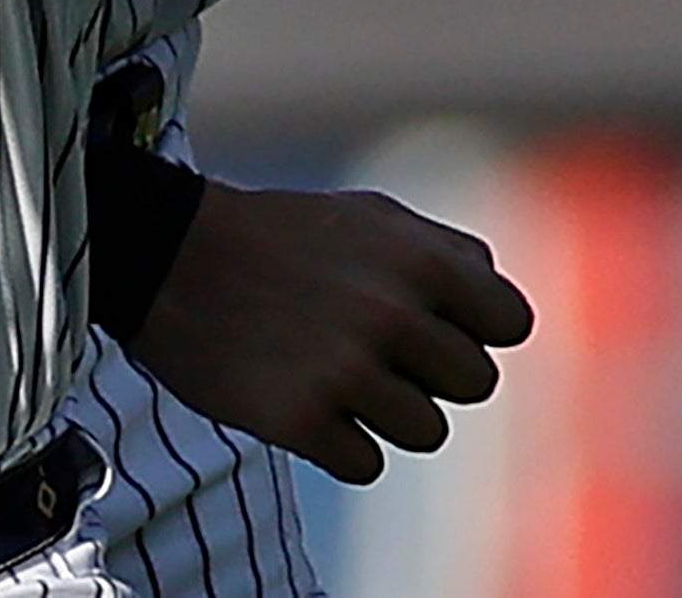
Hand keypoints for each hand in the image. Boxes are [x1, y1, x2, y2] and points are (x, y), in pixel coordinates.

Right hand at [126, 181, 534, 483]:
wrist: (170, 257)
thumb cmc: (282, 235)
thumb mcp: (372, 216)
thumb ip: (448, 254)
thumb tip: (500, 306)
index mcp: (418, 260)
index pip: (512, 323)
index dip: (477, 329)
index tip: (436, 325)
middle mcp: (390, 314)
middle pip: (473, 384)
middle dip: (430, 372)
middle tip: (374, 347)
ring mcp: (344, 371)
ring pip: (426, 431)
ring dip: (386, 411)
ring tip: (334, 370)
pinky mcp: (298, 420)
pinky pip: (367, 464)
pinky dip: (339, 443)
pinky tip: (303, 398)